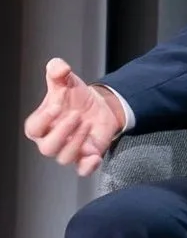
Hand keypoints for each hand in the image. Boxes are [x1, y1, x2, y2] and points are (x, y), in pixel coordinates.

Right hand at [23, 59, 124, 176]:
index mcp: (41, 124)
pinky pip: (82, 170)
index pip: (33, 129)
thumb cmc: (77, 98)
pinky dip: (88, 166)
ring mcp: (69, 150)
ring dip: (77, 141)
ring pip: (64, 157)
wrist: (101, 106)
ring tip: (88, 123)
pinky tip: (94, 155)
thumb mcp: (67, 81)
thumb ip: (58, 72)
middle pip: (47, 148)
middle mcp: (52, 140)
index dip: (44, 119)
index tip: (58, 105)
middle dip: (62, 132)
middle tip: (77, 115)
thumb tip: (58, 66)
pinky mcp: (86, 157)